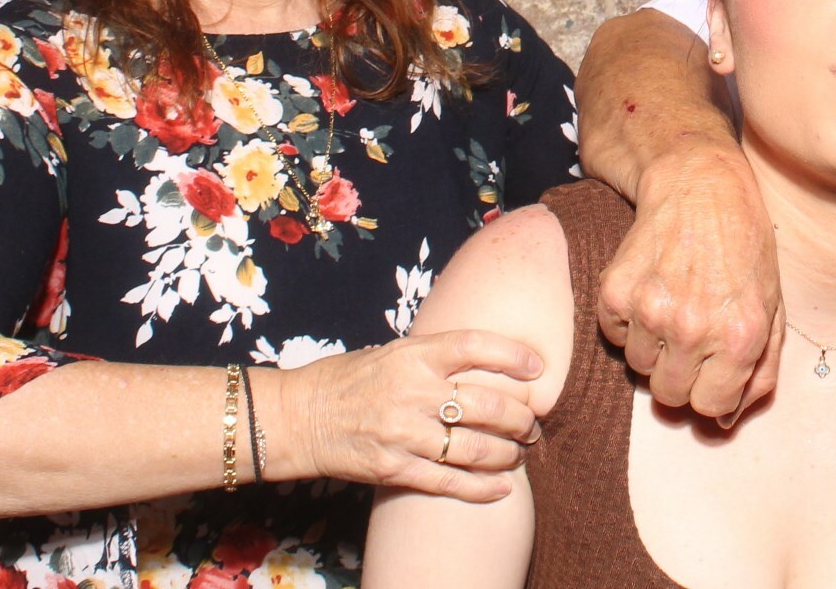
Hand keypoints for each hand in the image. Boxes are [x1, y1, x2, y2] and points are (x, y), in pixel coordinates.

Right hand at [275, 330, 544, 502]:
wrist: (298, 417)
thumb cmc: (346, 380)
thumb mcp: (391, 353)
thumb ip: (433, 357)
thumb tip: (482, 360)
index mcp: (413, 355)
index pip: (475, 346)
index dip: (513, 355)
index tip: (537, 367)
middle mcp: (413, 392)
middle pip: (486, 405)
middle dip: (520, 418)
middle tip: (532, 424)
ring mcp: (404, 433)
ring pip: (474, 448)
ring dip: (506, 453)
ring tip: (519, 453)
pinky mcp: (394, 468)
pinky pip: (448, 481)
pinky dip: (481, 488)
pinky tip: (502, 488)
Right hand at [595, 136, 783, 421]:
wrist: (699, 184)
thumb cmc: (743, 244)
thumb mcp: (772, 306)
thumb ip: (760, 370)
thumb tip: (728, 419)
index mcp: (740, 337)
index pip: (711, 407)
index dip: (713, 390)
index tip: (713, 368)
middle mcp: (693, 329)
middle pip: (671, 397)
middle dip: (682, 375)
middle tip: (692, 337)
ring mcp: (650, 311)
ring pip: (639, 369)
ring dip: (653, 348)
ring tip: (673, 306)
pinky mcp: (615, 292)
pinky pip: (613, 336)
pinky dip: (627, 321)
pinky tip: (650, 288)